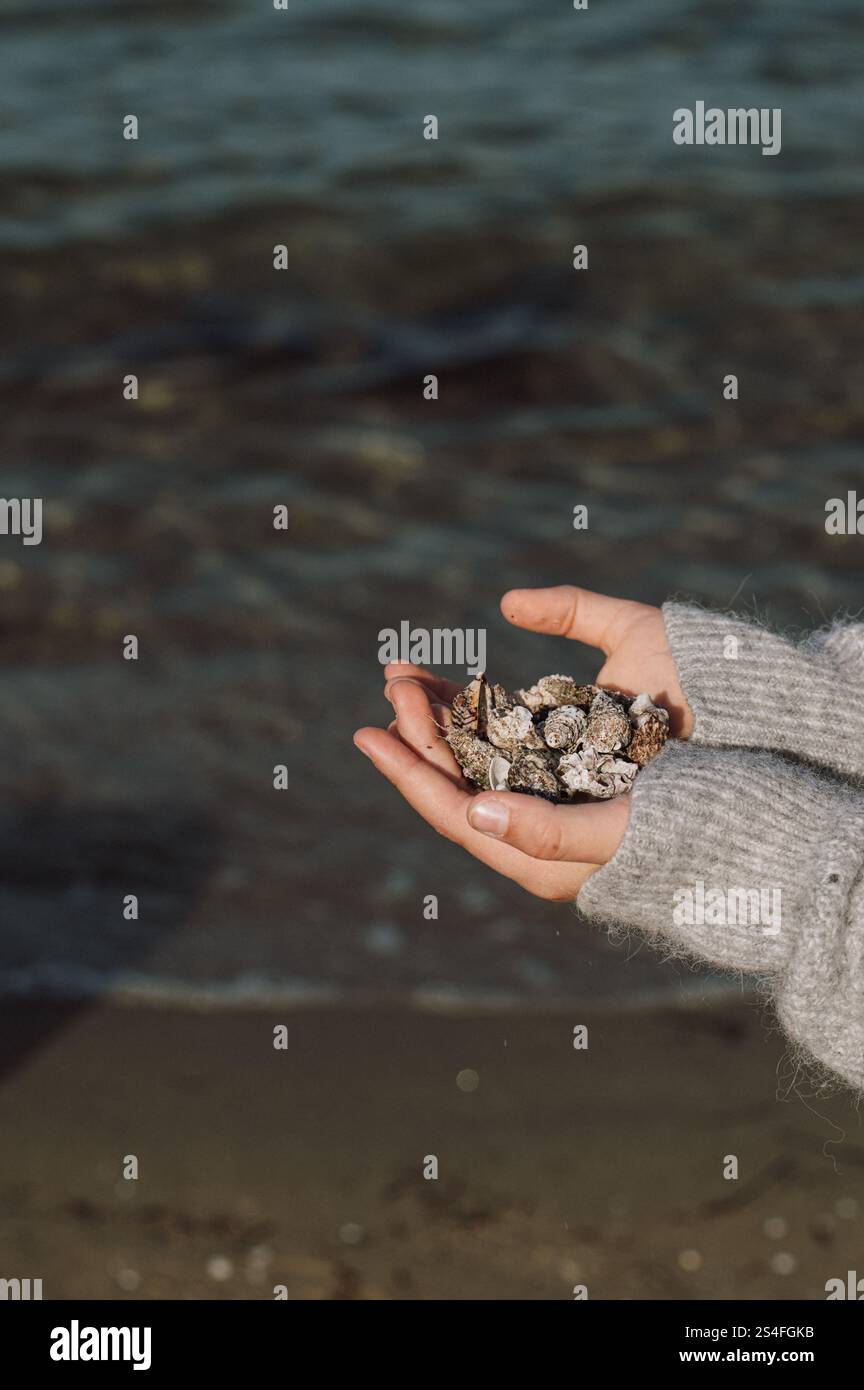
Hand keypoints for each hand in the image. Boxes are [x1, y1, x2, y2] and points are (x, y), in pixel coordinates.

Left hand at [353, 586, 688, 900]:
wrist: (753, 799)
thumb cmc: (691, 824)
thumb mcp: (621, 834)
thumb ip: (548, 835)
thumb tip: (473, 816)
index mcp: (537, 857)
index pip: (452, 812)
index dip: (406, 772)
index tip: (367, 730)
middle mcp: (534, 831)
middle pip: (456, 781)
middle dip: (420, 728)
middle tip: (396, 675)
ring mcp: (549, 799)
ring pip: (476, 758)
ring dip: (443, 715)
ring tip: (413, 673)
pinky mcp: (567, 769)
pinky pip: (504, 744)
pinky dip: (477, 713)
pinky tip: (459, 689)